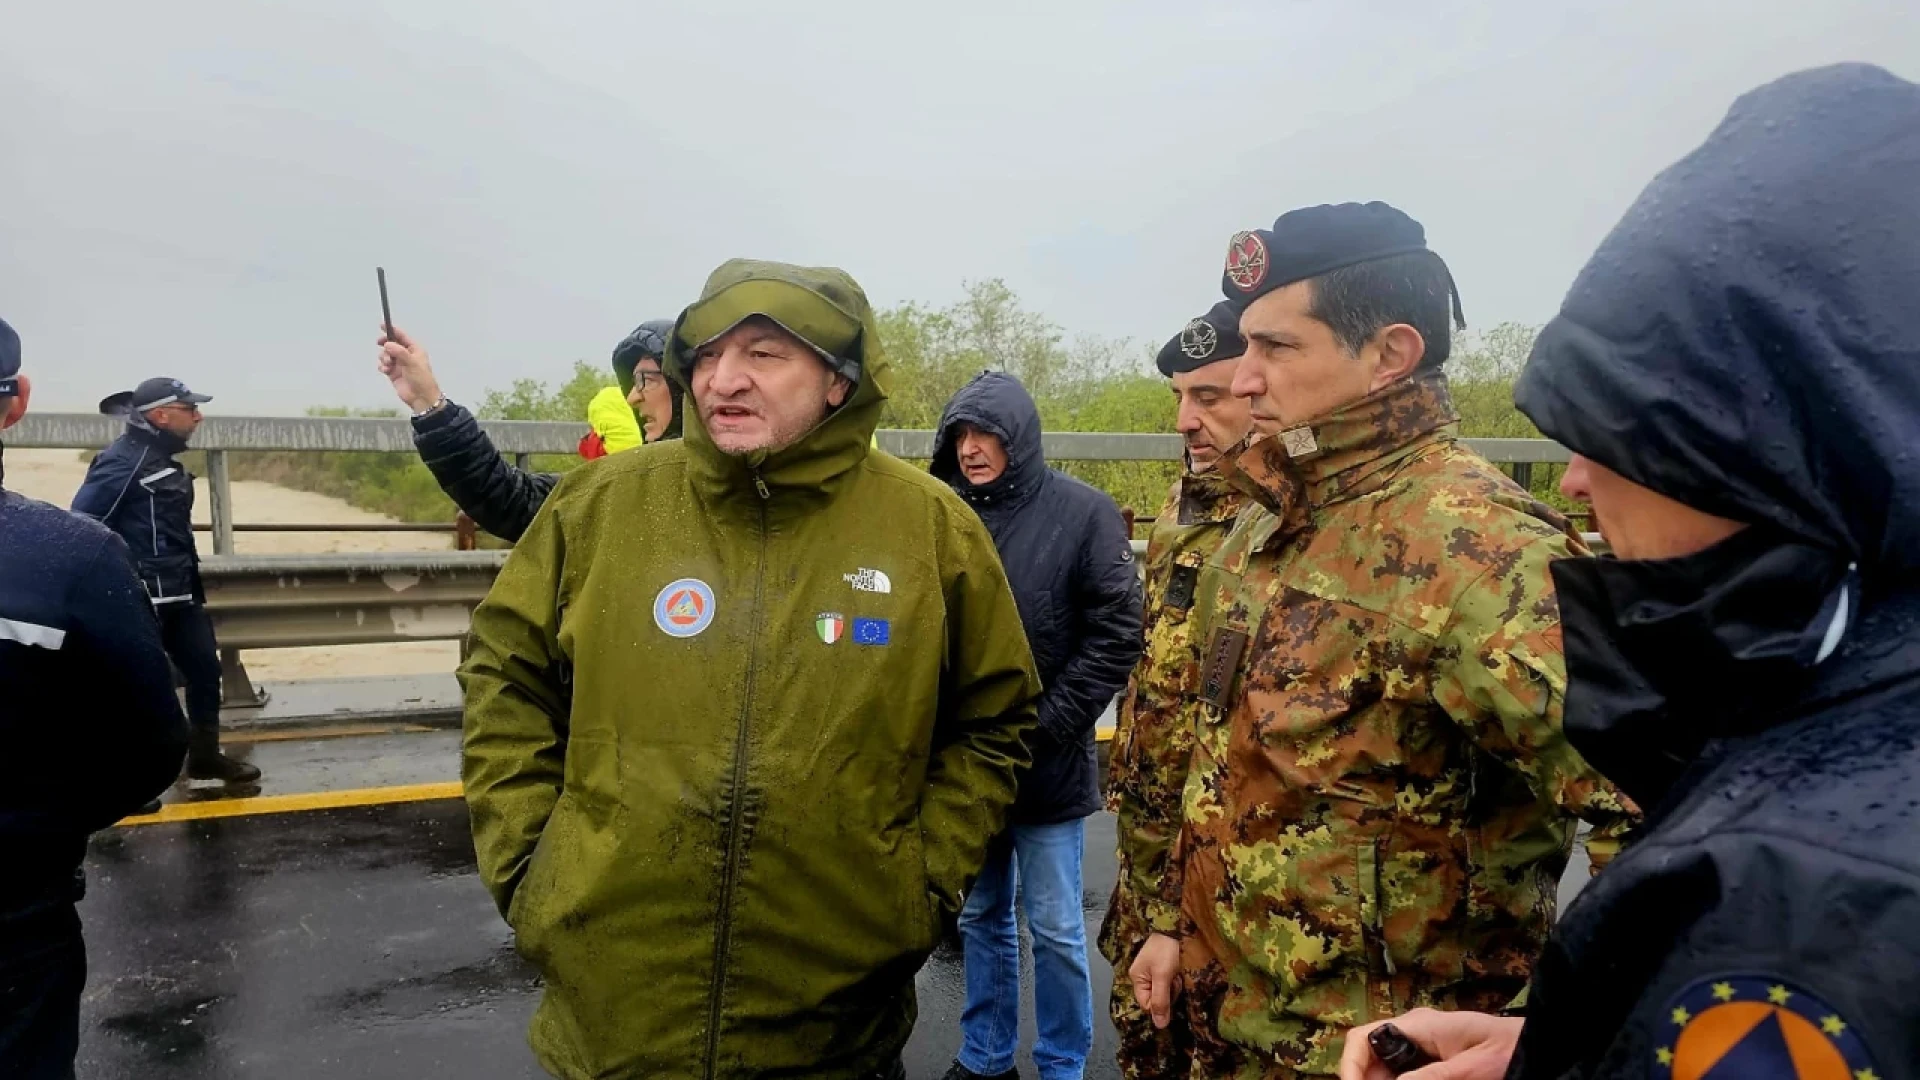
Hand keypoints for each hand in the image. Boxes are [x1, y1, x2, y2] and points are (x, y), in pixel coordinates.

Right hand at [377, 325, 443, 413]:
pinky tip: (386, 370)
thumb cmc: (421, 378)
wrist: (420, 398)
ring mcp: (399, 364)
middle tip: (380, 343)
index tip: (382, 325)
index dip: (392, 330)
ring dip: (384, 357)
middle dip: (385, 344)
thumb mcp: (412, 363)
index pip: (402, 336)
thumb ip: (399, 352)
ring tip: (388, 364)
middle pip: (391, 344)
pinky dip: (383, 366)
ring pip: (386, 354)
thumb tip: (387, 344)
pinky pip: (383, 365)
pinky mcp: (393, 373)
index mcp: (414, 349)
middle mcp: (406, 355)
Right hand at [1128, 932, 1181, 1029]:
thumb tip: (1159, 1026)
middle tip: (1176, 979)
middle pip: (1156, 998)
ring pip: (1165, 990)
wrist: (1179, 925)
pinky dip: (1177, 978)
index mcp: (1136, 978)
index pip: (1147, 1005)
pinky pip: (1170, 981)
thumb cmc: (1167, 949)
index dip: (1161, 1003)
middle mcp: (1143, 976)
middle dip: (1169, 993)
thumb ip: (1160, 1001)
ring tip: (1179, 972)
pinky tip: (1181, 970)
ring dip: (1175, 985)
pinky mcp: (1164, 966)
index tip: (1171, 991)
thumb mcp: (1163, 976)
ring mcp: (1153, 971)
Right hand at [1339, 1009, 1521, 1079]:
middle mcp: (1412, 1031)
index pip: (1363, 1038)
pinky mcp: (1432, 1058)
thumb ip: (1431, 1077)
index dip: (1349, 1066)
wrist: (1534, 1045)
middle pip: (1369, 1056)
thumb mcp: (1469, 1069)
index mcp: (1417, 1025)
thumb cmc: (1508, 1049)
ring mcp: (1421, 1044)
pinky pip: (1403, 1073)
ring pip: (1384, 1068)